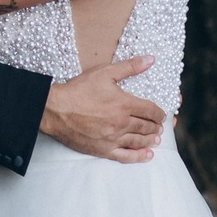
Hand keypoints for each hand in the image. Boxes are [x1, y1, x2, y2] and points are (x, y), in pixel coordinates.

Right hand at [38, 56, 165, 163]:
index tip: (161, 115)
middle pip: (146, 127)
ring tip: (156, 140)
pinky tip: (148, 155)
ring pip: (139, 141)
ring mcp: (113, 138)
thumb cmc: (78, 90)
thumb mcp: (104, 73)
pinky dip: (139, 156)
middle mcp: (122, 123)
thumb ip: (129, 67)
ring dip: (151, 140)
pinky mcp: (103, 149)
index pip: (150, 110)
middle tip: (159, 127)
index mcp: (124, 104)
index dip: (158, 113)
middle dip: (155, 127)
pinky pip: (126, 156)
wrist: (55, 110)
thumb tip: (150, 59)